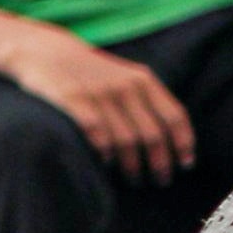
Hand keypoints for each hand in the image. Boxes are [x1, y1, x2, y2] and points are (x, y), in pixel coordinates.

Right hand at [12, 38, 194, 186]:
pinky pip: (95, 132)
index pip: (174, 116)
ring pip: (125, 139)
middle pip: (152, 134)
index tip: (186, 165)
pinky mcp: (72, 99)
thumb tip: (175, 142)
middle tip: (161, 181)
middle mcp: (125, 86)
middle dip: (160, 163)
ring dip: (133, 165)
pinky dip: (104, 151)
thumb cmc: (95, 74)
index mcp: (144, 81)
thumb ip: (150, 102)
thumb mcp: (128, 77)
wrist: (47, 52)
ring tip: (135, 179)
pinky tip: (107, 163)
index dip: (183, 143)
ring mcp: (99, 92)